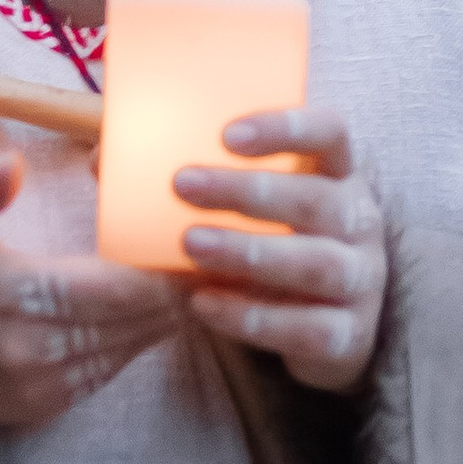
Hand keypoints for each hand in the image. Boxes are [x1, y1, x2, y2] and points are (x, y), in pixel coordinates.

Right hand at [0, 154, 178, 428]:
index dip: (160, 272)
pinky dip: (127, 349)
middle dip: (171, 294)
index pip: (115, 287)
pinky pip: (100, 377)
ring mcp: (36, 385)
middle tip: (205, 265)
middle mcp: (31, 346)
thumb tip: (12, 166)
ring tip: (186, 290)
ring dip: (156, 323)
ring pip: (122, 352)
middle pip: (130, 322)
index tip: (188, 248)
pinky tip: (143, 324)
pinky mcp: (35, 408)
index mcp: (14, 293)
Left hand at [173, 108, 387, 392]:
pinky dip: (253, 317)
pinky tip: (204, 305)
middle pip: (318, 199)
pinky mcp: (348, 336)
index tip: (227, 133)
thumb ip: (191, 178)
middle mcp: (359, 222)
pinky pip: (307, 327)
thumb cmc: (271, 245)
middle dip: (248, 191)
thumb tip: (101, 158)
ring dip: (250, 252)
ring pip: (316, 263)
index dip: (286, 128)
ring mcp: (361, 281)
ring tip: (190, 245)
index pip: (330, 133)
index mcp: (337, 175)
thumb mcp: (243, 209)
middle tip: (182, 184)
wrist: (317, 331)